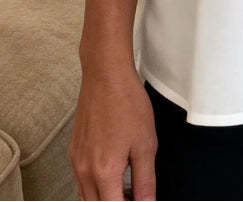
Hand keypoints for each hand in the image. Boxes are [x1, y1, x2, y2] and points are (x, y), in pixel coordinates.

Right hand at [69, 64, 156, 200]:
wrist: (106, 75)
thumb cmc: (127, 103)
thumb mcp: (146, 144)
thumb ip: (145, 181)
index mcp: (104, 171)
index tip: (140, 200)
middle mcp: (84, 170)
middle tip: (136, 194)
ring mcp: (76, 160)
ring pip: (87, 194)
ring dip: (105, 195)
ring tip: (127, 183)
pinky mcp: (73, 150)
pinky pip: (81, 178)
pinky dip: (96, 182)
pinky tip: (114, 167)